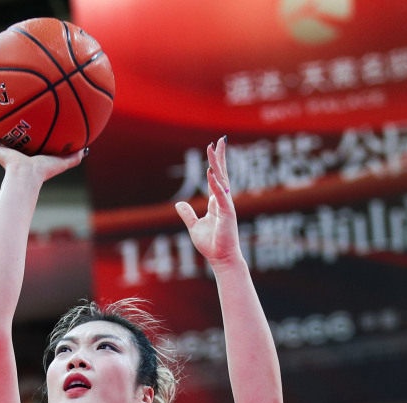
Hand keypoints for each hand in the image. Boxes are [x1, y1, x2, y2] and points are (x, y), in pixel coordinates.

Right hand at [0, 124, 85, 180]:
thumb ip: (75, 156)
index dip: (31, 133)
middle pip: (13, 138)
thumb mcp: (63, 161)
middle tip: (11, 114)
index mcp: (31, 155)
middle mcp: (17, 153)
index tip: (31, 122)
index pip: (30, 142)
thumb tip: (87, 148)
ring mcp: (6, 152)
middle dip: (12, 127)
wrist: (28, 176)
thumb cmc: (45, 171)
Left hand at [174, 137, 242, 266]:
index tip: (214, 147)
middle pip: (222, 174)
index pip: (216, 178)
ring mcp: (227, 206)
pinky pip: (221, 196)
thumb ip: (188, 214)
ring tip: (214, 148)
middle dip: (220, 157)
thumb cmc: (211, 244)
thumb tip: (179, 204)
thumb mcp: (194, 226)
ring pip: (222, 180)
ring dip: (217, 164)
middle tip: (220, 140)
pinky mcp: (227, 214)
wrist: (221, 259)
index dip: (215, 163)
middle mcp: (223, 201)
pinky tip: (211, 173)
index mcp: (216, 202)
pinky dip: (216, 184)